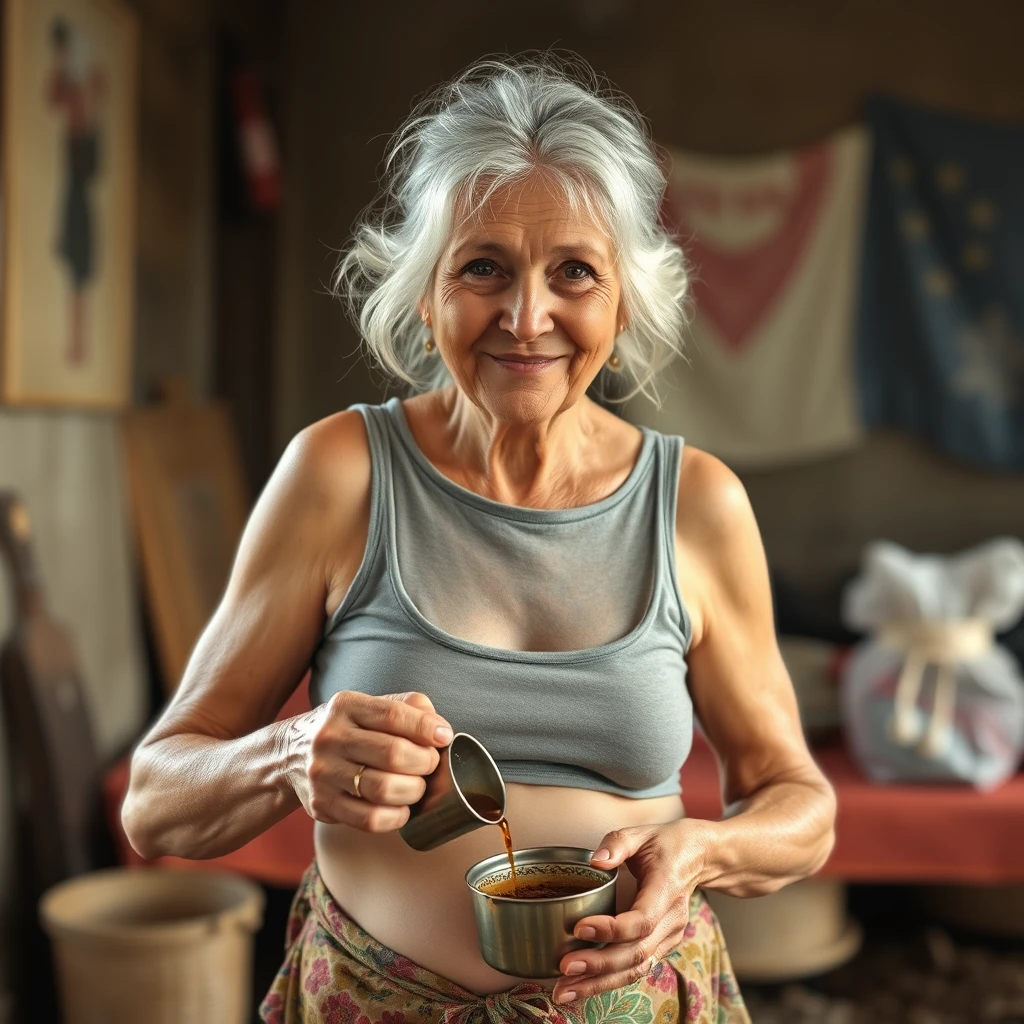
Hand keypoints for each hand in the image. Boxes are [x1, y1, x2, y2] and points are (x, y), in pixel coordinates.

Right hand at [288, 690, 452, 832]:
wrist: (291, 754)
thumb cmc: (348, 730)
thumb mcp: (370, 706)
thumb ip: (409, 708)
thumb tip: (440, 730)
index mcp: (346, 706)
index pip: (393, 715)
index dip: (426, 728)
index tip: (444, 737)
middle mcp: (330, 737)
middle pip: (393, 754)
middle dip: (425, 762)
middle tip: (430, 765)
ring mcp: (323, 772)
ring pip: (383, 789)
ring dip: (413, 791)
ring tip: (416, 786)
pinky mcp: (321, 804)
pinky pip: (369, 820)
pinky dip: (396, 818)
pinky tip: (401, 809)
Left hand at [552, 819, 710, 1003]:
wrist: (698, 857)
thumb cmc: (666, 844)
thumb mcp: (641, 833)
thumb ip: (617, 843)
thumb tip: (595, 860)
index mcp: (667, 888)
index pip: (642, 919)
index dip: (612, 929)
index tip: (579, 928)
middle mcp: (672, 919)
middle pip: (637, 953)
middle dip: (599, 965)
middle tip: (564, 967)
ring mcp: (670, 936)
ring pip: (637, 968)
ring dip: (600, 983)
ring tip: (564, 991)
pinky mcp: (662, 945)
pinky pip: (637, 968)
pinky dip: (609, 981)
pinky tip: (582, 987)